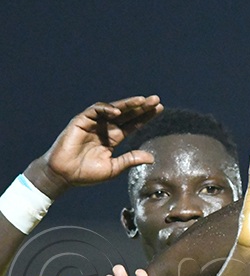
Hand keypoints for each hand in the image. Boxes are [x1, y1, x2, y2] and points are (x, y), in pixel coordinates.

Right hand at [31, 96, 162, 197]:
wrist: (64, 175)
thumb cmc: (87, 174)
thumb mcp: (114, 168)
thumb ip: (131, 160)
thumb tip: (152, 158)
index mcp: (113, 138)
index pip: (133, 124)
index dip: (145, 117)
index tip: (159, 109)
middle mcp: (105, 128)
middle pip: (127, 114)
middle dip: (141, 107)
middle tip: (157, 100)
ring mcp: (93, 123)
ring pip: (113, 109)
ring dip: (127, 104)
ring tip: (143, 101)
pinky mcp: (80, 121)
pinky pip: (94, 111)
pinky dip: (106, 109)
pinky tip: (118, 111)